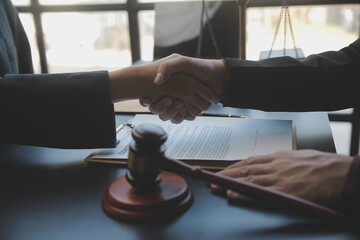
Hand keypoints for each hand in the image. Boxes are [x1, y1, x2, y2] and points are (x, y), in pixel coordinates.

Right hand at [139, 54, 227, 122]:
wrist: (217, 77)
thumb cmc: (199, 67)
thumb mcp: (182, 62)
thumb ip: (168, 67)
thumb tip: (157, 82)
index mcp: (165, 85)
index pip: (148, 96)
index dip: (145, 100)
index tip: (146, 99)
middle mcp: (169, 95)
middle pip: (156, 109)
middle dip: (160, 107)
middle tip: (169, 99)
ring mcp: (178, 104)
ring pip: (166, 116)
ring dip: (171, 112)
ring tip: (179, 103)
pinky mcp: (187, 111)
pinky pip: (179, 119)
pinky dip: (181, 116)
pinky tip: (185, 109)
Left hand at [211, 150, 352, 206]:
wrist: (341, 173)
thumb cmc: (323, 165)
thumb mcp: (299, 157)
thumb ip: (282, 161)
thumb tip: (269, 164)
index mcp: (279, 156)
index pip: (250, 160)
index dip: (235, 166)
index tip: (223, 169)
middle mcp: (276, 165)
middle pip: (245, 169)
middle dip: (226, 174)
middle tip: (212, 178)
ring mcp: (280, 178)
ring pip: (249, 179)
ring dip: (230, 182)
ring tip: (216, 186)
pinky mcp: (286, 191)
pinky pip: (260, 192)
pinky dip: (245, 192)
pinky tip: (233, 193)